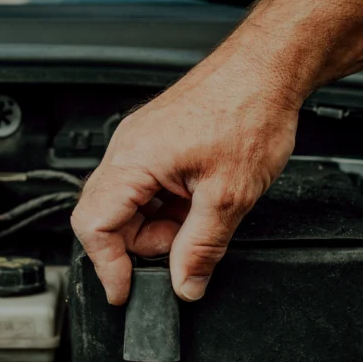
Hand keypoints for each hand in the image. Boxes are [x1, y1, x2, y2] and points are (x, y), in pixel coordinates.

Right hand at [71, 47, 303, 303]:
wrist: (268, 69)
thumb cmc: (249, 110)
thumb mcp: (229, 196)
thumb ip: (201, 248)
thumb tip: (185, 284)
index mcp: (132, 160)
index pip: (93, 227)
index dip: (107, 267)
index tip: (126, 293)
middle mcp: (127, 149)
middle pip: (108, 218)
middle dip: (144, 244)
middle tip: (185, 247)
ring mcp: (140, 143)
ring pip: (131, 205)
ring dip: (161, 224)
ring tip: (203, 216)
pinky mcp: (157, 141)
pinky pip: (147, 187)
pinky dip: (169, 205)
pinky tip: (200, 200)